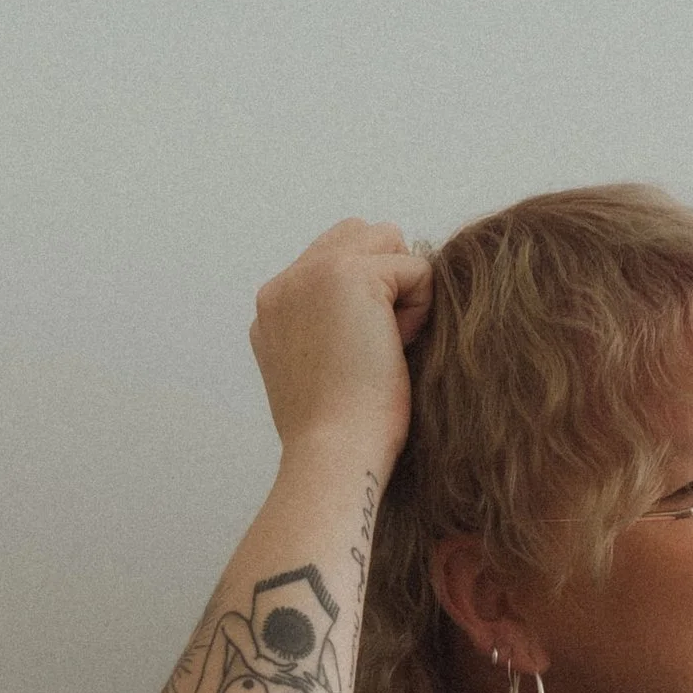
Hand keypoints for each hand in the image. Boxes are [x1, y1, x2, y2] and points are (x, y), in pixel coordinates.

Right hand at [249, 218, 432, 476]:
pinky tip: (396, 348)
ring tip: (389, 343)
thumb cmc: (339, 437)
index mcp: (273, 310)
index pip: (333, 263)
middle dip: (388, 279)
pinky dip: (420, 308)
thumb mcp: (318, 376)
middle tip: (382, 344)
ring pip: (388, 241)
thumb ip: (327, 330)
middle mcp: (284, 285)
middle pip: (360, 236)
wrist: (332, 456)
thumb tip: (374, 310)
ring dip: (403, 288)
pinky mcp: (349, 274)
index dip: (366, 300)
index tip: (360, 355)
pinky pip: (416, 268)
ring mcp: (311, 274)